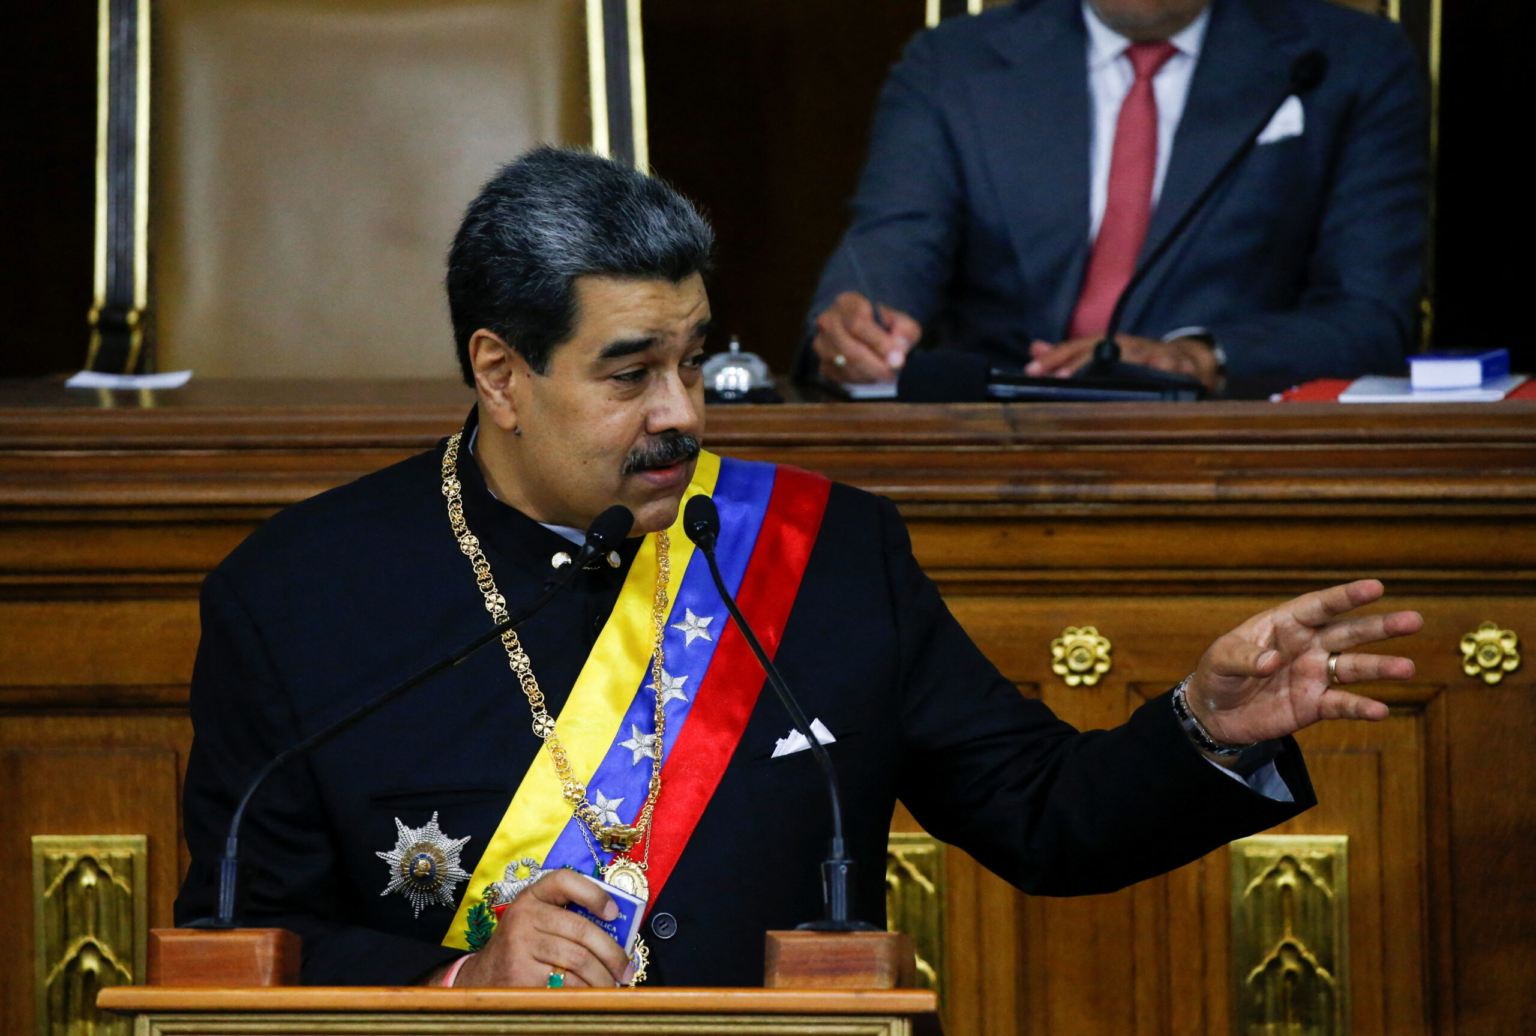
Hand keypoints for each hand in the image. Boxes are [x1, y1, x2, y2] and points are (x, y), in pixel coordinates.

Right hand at [443, 870, 632, 987]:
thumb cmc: (523, 947)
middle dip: (612, 952)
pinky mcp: (521, 974)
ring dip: (603, 976)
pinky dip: (586, 991)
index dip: (593, 893)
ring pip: (578, 959)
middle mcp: (524, 916)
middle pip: (581, 929)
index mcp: (531, 896)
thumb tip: (617, 934)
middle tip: (626, 968)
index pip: (564, 880)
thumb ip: (568, 919)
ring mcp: (520, 945)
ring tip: (614, 985)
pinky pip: (566, 982)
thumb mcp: (537, 923)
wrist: (483, 977)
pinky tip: (594, 995)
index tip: (614, 913)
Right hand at [812, 292, 920, 383]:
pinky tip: (873, 378)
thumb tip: (898, 349)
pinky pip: (840, 377)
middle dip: (874, 365)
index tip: (897, 358)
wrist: (867, 333)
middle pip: (848, 349)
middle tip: (893, 374)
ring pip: (844, 365)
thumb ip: (904, 331)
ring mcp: (822, 343)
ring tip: (886, 376)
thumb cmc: (884, 325)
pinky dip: (860, 381)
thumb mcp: (901, 321)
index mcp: (847, 303)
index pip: (858, 324)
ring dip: (868, 375)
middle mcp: (828, 321)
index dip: (878, 343)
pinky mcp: (823, 364)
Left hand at [1025, 334, 1220, 388]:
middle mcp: (1127, 345)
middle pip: (1100, 352)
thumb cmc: (1134, 359)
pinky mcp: (1178, 363)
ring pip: (1134, 356)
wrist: (1183, 356)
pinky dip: (1168, 368)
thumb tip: (1034, 349)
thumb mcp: (1102, 353)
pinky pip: (1173, 366)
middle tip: (1058, 378)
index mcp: (1107, 343)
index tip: (1030, 370)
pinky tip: (1160, 373)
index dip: (1053, 358)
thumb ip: (1068, 355)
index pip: (1074, 348)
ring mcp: (1152, 352)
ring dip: (1121, 365)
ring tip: (1104, 378)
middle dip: (1078, 364)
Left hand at [1185, 579, 1422, 747]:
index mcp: (1285, 624)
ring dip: (1381, 667)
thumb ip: (1245, 658)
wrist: (1216, 715)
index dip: (1346, 596)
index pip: (1319, 606)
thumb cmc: (1218, 675)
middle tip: (1414, 620)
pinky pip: (1342, 704)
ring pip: (1354, 666)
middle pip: (1349, 632)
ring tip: (1408, 667)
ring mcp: (1315, 674)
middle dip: (1381, 626)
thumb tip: (1272, 661)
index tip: (1376, 587)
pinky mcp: (1315, 704)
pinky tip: (1380, 710)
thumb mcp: (1221, 661)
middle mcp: (1308, 645)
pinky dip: (1361, 707)